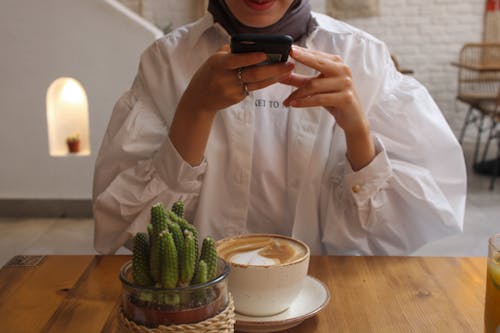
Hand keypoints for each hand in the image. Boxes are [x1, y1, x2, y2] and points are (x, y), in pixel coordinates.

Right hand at [178, 45, 294, 114]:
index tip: (266, 54)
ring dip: (275, 77)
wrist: (199, 98)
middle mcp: (225, 78)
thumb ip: (231, 51)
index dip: (251, 58)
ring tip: (288, 70)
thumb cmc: (209, 73)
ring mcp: (232, 90)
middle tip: (289, 64)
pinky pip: (254, 88)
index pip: (237, 60)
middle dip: (274, 69)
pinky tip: (276, 77)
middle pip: (253, 74)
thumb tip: (252, 44)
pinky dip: (266, 82)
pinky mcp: (237, 98)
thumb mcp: (214, 59)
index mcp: (218, 64)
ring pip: (258, 83)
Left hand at [281, 45, 366, 134]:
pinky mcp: (345, 98)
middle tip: (286, 59)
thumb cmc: (334, 100)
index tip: (288, 48)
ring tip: (286, 100)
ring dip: (297, 93)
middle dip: (302, 59)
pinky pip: (320, 99)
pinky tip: (294, 104)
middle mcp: (343, 70)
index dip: (302, 52)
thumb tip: (281, 74)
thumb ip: (299, 80)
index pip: (316, 55)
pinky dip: (304, 102)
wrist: (353, 118)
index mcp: (337, 64)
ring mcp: (345, 83)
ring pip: (315, 85)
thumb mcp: (315, 88)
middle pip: (318, 63)